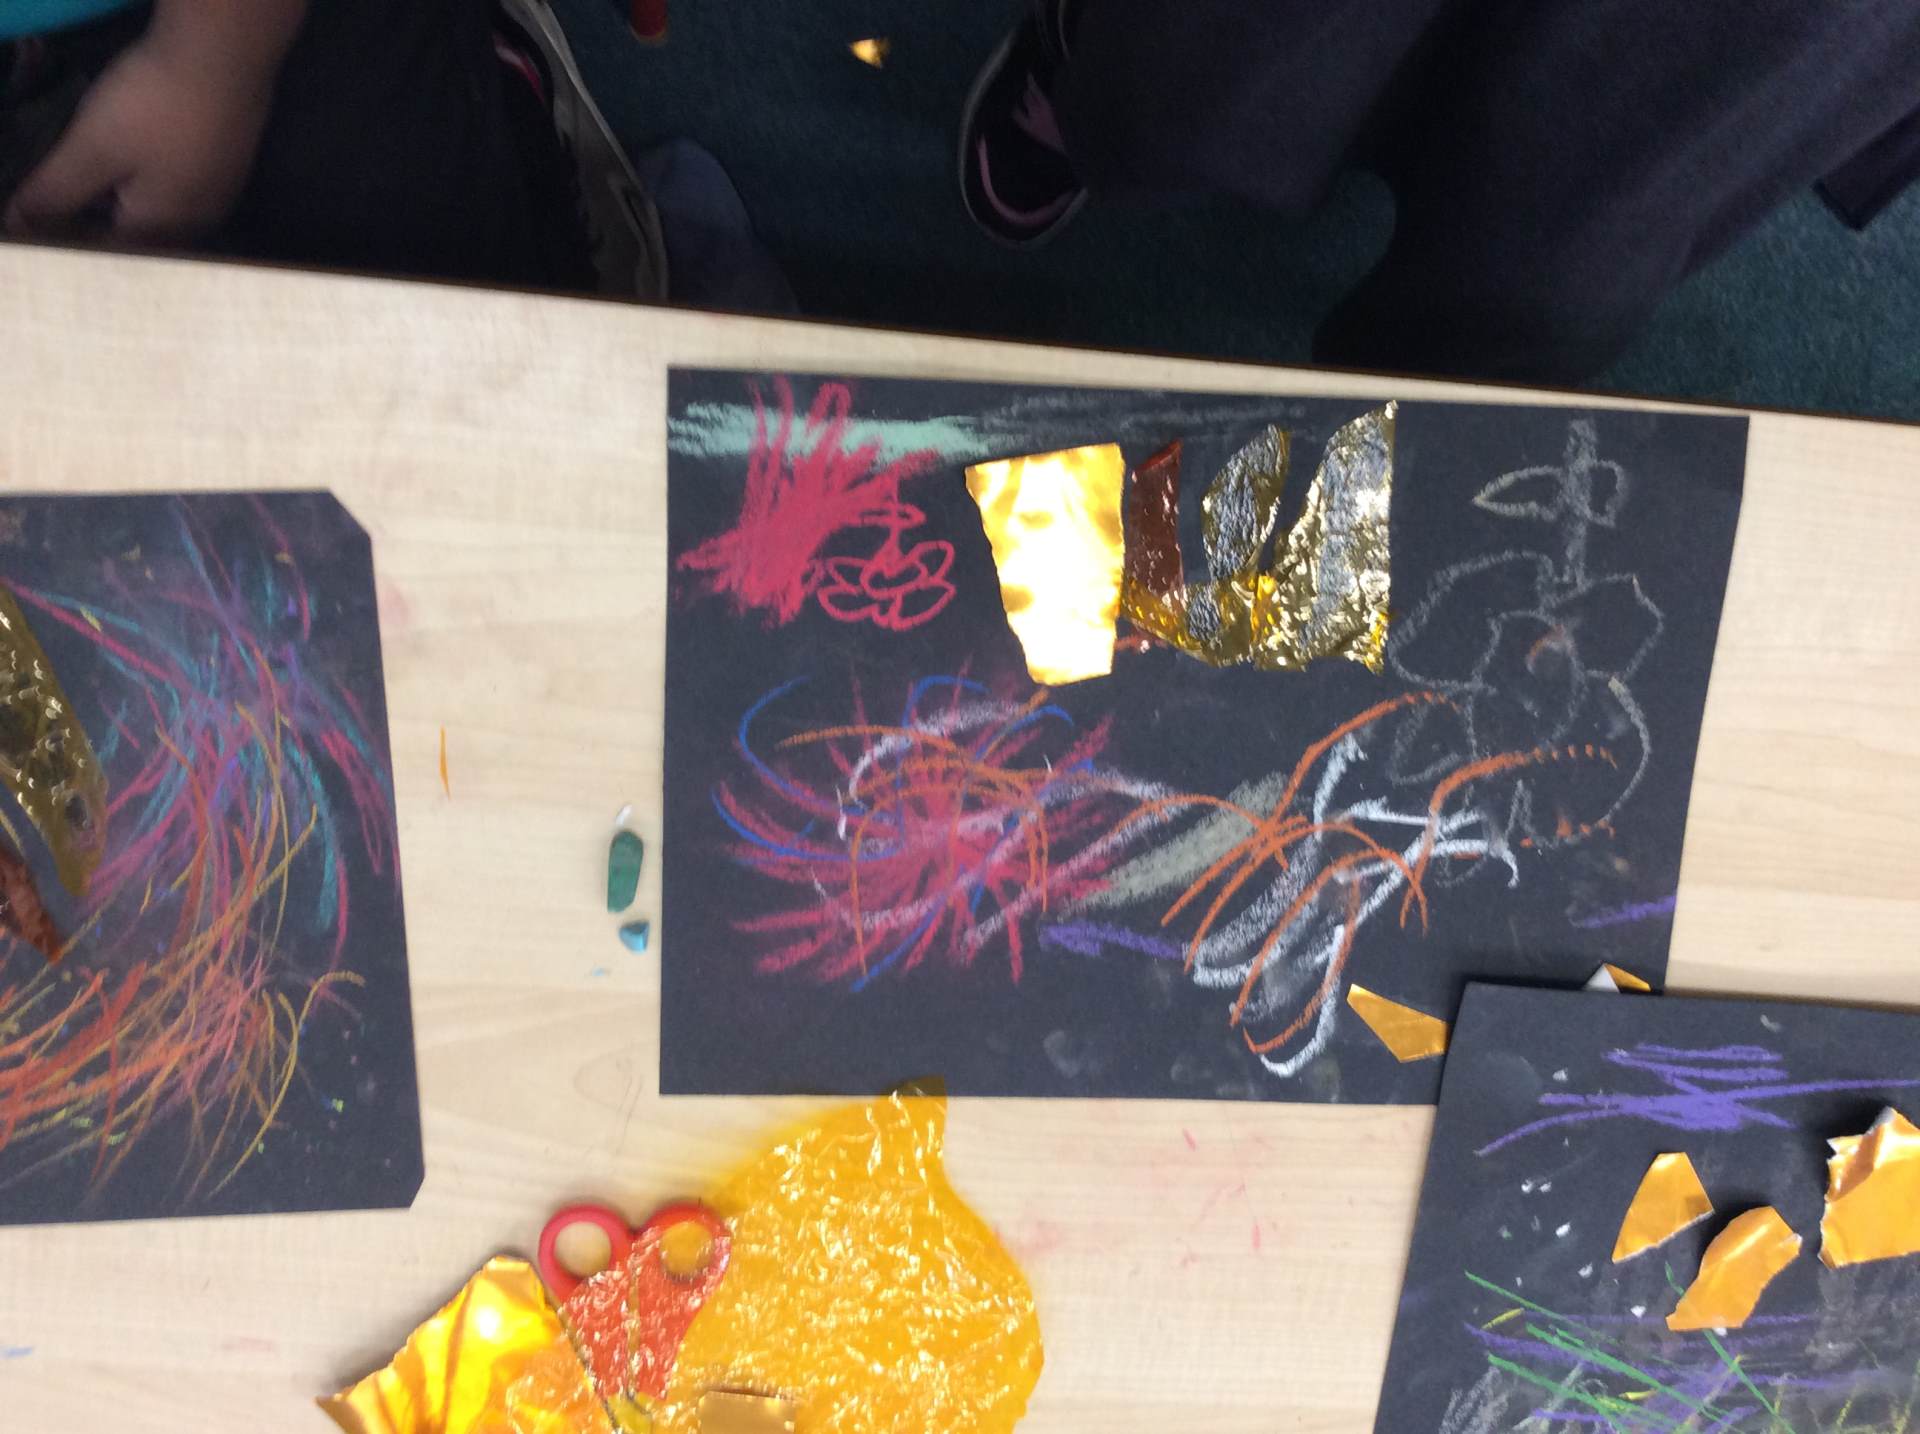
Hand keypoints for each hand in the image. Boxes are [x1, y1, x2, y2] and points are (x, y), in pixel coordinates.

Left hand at [4, 32, 276, 242]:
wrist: (225, 57)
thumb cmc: (154, 107)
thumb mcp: (92, 147)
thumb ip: (55, 193)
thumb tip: (19, 225)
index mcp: (160, 229)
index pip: (104, 249)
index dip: (69, 230)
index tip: (47, 204)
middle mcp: (196, 224)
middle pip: (137, 232)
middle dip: (101, 214)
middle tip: (68, 182)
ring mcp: (219, 195)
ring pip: (162, 208)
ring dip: (129, 194)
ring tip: (100, 164)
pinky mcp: (230, 167)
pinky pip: (182, 187)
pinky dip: (155, 177)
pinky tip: (144, 151)